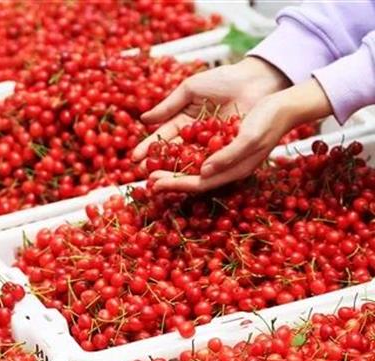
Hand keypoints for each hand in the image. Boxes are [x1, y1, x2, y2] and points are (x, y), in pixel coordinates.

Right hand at [132, 56, 289, 162]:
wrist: (255, 80)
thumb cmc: (223, 80)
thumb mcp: (191, 90)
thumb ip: (168, 106)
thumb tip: (144, 119)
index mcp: (185, 121)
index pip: (163, 138)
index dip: (148, 148)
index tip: (134, 158)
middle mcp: (196, 137)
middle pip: (173, 155)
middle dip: (158, 166)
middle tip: (143, 175)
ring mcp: (211, 146)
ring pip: (188, 163)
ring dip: (173, 174)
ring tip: (158, 180)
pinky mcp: (226, 152)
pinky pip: (210, 164)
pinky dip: (197, 171)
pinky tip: (184, 177)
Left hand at [148, 79, 333, 192]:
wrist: (285, 103)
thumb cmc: (269, 120)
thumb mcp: (248, 137)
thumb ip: (227, 156)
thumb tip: (203, 172)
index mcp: (233, 171)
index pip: (198, 184)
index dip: (175, 184)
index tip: (154, 182)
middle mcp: (226, 168)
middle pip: (192, 179)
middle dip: (169, 179)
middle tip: (146, 176)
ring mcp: (225, 157)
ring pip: (193, 167)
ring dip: (172, 167)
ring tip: (152, 165)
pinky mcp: (223, 144)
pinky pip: (198, 153)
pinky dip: (182, 154)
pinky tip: (169, 150)